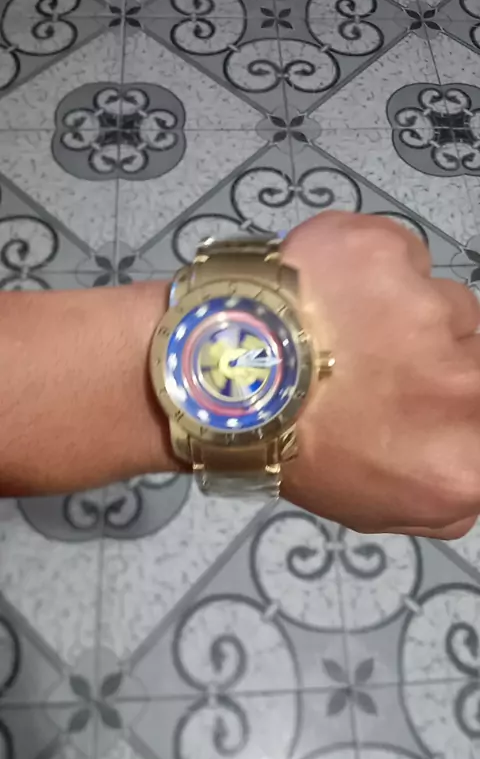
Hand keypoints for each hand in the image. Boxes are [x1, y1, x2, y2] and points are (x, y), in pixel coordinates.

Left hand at [282, 211, 479, 539]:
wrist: (222, 382)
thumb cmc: (295, 449)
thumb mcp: (377, 508)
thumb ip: (448, 498)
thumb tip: (470, 461)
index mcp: (466, 457)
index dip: (466, 393)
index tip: (435, 391)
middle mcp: (465, 382)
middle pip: (478, 348)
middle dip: (441, 355)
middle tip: (381, 365)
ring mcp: (428, 308)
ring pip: (443, 302)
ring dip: (402, 313)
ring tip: (340, 332)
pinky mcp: (386, 250)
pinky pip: (401, 257)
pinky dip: (372, 269)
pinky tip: (327, 294)